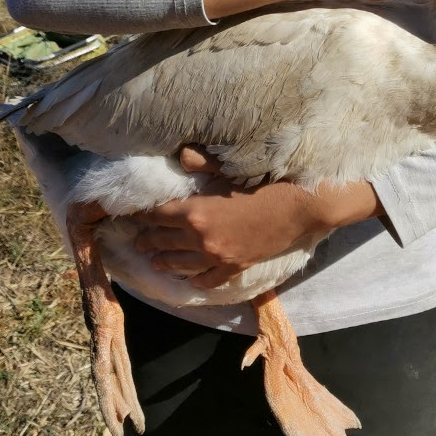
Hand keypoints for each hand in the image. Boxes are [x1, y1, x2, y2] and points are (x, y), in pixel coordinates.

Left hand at [131, 147, 382, 289]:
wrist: (302, 207)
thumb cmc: (268, 181)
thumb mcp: (232, 168)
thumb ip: (203, 163)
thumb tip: (182, 155)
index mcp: (197, 211)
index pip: (158, 215)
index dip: (143, 215)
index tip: (133, 214)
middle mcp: (202, 239)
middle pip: (164, 242)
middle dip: (147, 240)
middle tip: (136, 240)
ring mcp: (218, 257)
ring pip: (180, 264)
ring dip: (163, 262)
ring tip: (153, 260)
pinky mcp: (235, 267)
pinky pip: (208, 279)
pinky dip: (195, 279)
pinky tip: (189, 277)